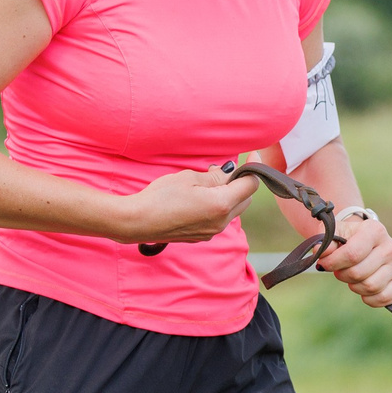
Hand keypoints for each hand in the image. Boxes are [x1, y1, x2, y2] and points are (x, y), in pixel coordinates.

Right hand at [114, 164, 259, 243]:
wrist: (138, 221)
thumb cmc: (161, 196)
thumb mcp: (189, 178)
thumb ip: (215, 176)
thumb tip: (229, 173)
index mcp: (221, 205)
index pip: (250, 185)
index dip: (253, 168)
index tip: (251, 156)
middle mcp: (221, 222)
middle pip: (245, 199)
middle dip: (241, 183)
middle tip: (225, 169)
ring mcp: (212, 232)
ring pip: (233, 210)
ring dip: (229, 195)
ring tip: (210, 182)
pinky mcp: (202, 236)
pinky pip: (219, 219)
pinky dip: (218, 206)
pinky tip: (201, 197)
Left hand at [317, 212, 391, 307]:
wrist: (364, 240)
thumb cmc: (347, 237)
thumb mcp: (335, 233)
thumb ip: (326, 240)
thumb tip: (321, 251)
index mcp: (375, 231)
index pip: (352, 254)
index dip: (333, 263)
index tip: (324, 263)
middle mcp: (390, 247)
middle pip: (359, 273)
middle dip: (342, 275)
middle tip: (339, 270)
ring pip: (371, 286)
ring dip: (354, 286)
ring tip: (351, 278)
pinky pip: (385, 298)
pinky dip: (369, 299)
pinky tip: (362, 289)